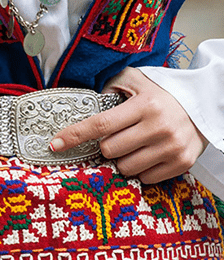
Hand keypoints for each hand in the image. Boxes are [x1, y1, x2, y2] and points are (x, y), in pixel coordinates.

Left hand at [50, 67, 207, 183]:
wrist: (204, 106)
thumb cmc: (161, 94)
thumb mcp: (135, 81)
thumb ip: (107, 88)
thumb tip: (79, 103)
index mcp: (144, 105)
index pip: (100, 124)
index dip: (74, 135)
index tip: (54, 144)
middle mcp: (159, 127)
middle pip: (109, 150)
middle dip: (106, 145)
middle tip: (118, 135)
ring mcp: (171, 148)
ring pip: (124, 167)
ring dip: (122, 158)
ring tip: (135, 143)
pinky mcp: (181, 163)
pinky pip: (144, 178)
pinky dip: (140, 169)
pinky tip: (148, 153)